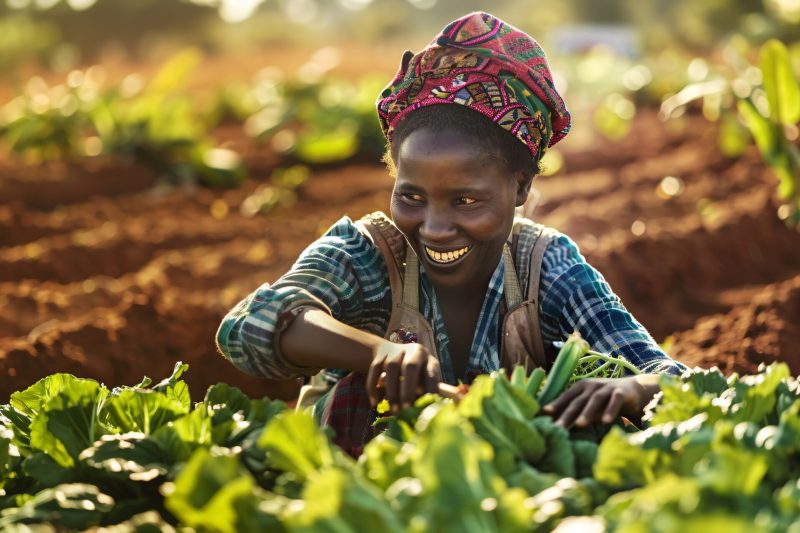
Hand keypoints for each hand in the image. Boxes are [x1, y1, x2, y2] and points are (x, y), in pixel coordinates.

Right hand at [366, 342, 441, 413]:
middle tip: (406, 410)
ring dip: (392, 392)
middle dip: (408, 391)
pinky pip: (374, 370)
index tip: (427, 408)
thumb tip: (427, 411)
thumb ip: (426, 389)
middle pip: (411, 367)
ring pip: (391, 368)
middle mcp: (413, 351)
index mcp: (428, 359)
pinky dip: (373, 388)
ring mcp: (395, 351)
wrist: (391, 351)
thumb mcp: (424, 376)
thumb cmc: (415, 372)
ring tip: (394, 412)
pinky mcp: (380, 354)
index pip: (431, 374)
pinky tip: (375, 404)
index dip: (429, 391)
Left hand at [541, 374, 659, 427]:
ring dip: (587, 412)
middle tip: (558, 427)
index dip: (556, 404)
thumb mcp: (590, 403)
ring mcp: (606, 388)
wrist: (634, 389)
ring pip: (595, 400)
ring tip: (580, 425)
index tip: (545, 414)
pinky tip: (606, 422)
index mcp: (581, 387)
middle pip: (578, 401)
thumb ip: (578, 411)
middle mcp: (592, 386)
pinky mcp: (621, 392)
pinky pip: (615, 401)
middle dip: (567, 414)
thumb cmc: (606, 400)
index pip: (566, 397)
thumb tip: (558, 425)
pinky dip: (610, 410)